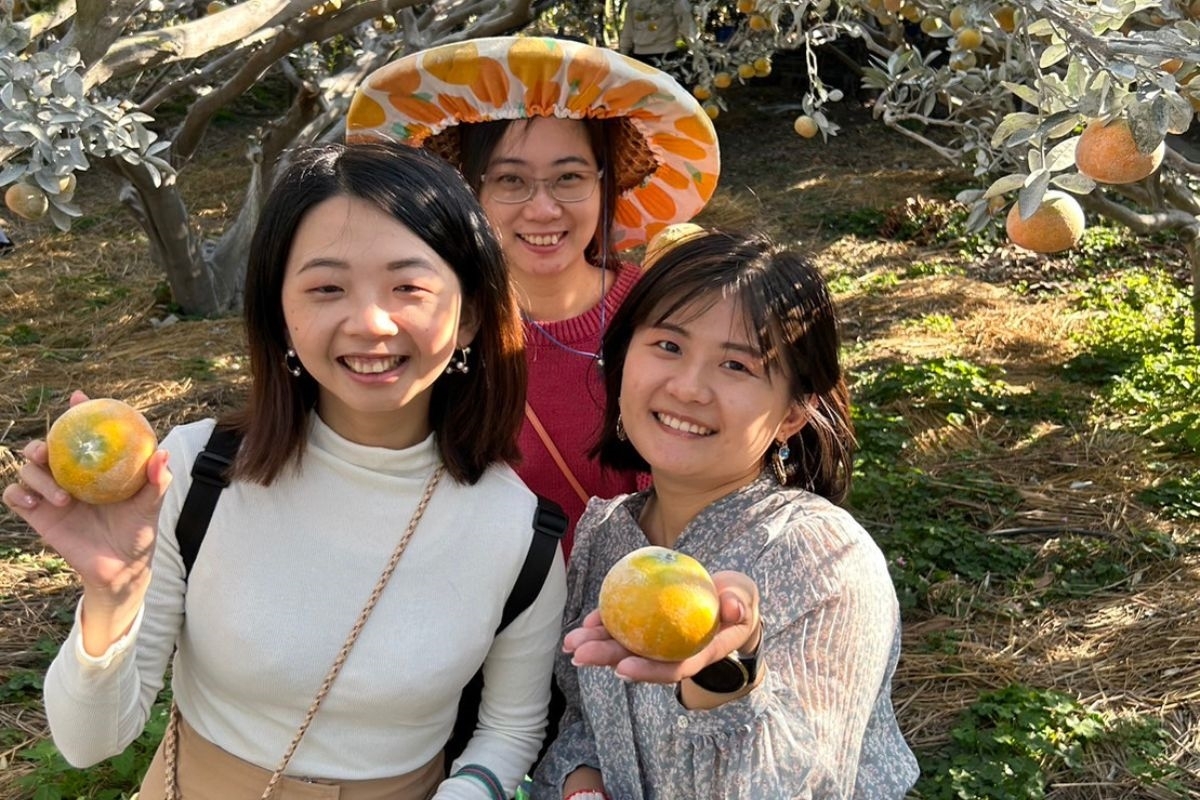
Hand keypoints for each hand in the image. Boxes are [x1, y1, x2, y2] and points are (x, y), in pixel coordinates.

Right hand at [2, 391, 171, 599]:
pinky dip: (18, 494)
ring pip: (27, 469)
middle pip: (46, 446)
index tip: (79, 397)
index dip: (78, 411)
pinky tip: (36, 503)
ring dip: (36, 476)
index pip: (84, 433)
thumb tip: (161, 454)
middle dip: (42, 441)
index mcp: (96, 466)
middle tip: (49, 449)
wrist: (121, 566)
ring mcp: (51, 493)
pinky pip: (15, 496)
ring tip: (62, 496)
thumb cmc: (139, 530)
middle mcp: (71, 475)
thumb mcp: (151, 504)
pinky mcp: (38, 514)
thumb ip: (157, 480)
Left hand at [565, 571, 760, 682]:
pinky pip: (624, 626)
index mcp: (699, 653)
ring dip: (596, 646)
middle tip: (579, 655)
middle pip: (639, 660)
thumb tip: (733, 607)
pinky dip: (605, 623)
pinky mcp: (650, 627)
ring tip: (570, 643)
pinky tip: (586, 622)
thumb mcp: (745, 598)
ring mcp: (660, 642)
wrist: (729, 601)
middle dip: (607, 659)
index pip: (673, 667)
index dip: (648, 671)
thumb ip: (741, 603)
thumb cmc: (738, 601)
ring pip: (626, 647)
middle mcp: (675, 652)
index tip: (623, 669)